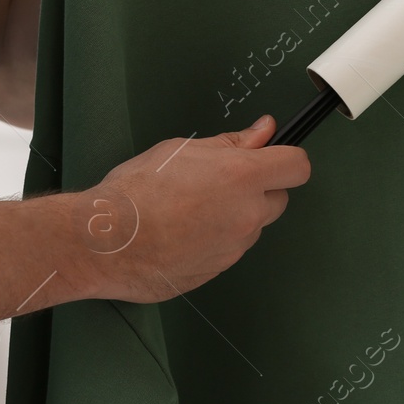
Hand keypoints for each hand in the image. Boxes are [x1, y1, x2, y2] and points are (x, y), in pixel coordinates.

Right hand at [67, 114, 308, 302]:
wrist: (106, 241)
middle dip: (259, 189)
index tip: (274, 157)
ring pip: (252, 226)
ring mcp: (235, 247)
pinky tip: (183, 232)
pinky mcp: (219, 270)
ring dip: (235, 216)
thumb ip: (232, 143)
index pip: (297, 167)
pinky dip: (216, 239)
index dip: (287, 159)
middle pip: (278, 199)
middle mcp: (247, 214)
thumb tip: (263, 132)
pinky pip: (230, 248)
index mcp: (242, 177)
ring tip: (190, 209)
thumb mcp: (183, 150)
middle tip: (220, 183)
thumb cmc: (136, 192)